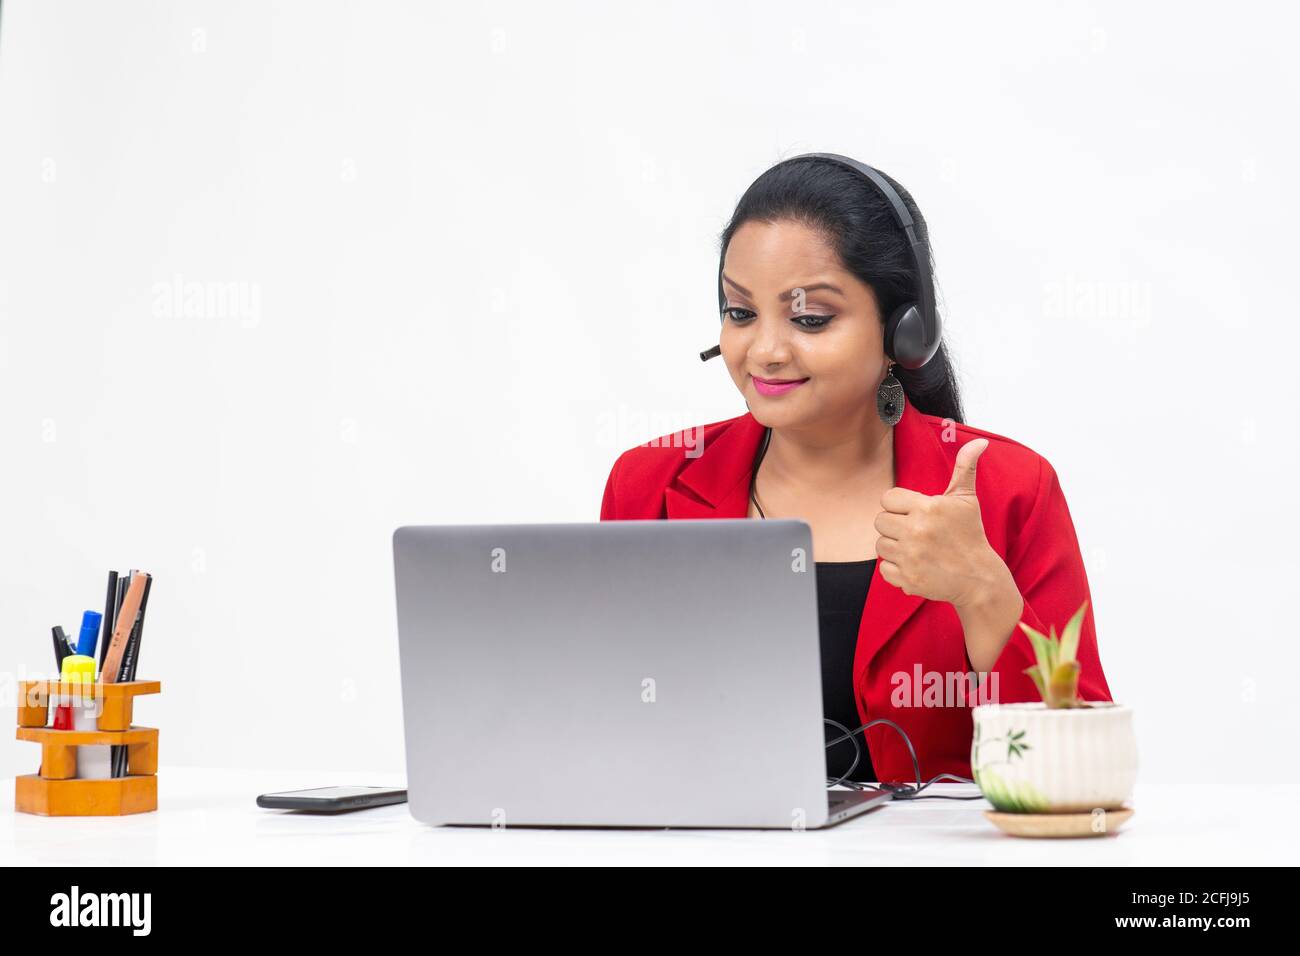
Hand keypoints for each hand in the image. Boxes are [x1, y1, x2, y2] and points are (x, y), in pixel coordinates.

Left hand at [873, 438, 1015, 611]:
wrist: (979, 578)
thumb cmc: (970, 534)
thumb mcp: (966, 499)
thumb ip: (965, 468)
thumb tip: (979, 441)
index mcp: (927, 508)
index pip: (887, 499)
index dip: (898, 505)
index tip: (914, 512)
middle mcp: (916, 531)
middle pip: (880, 521)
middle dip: (895, 525)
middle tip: (916, 531)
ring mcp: (911, 556)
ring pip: (880, 545)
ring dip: (894, 547)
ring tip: (916, 548)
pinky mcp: (907, 578)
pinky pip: (884, 568)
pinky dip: (896, 568)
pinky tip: (915, 564)